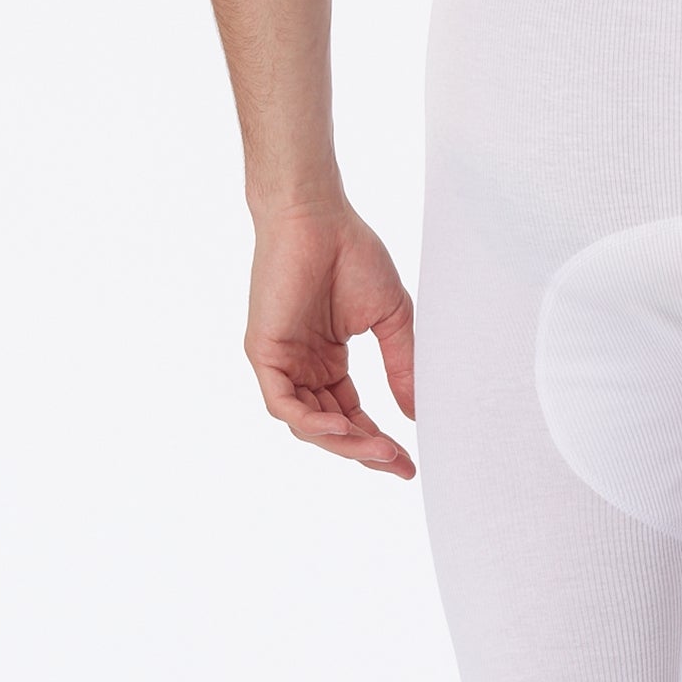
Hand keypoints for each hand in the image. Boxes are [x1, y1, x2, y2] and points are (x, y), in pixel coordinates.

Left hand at [245, 200, 415, 478]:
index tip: (408, 463)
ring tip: (381, 451)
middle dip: (366, 452)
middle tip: (399, 466)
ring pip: (309, 425)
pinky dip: (314, 423)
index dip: (378, 442)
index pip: (351, 416)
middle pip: (332, 428)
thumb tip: (417, 414)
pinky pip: (286, 406)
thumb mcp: (391, 320)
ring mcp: (282, 363)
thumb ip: (402, 367)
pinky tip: (344, 428)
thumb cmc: (351, 254)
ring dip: (345, 443)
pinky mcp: (264, 354)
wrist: (317, 215)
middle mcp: (302, 367)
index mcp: (327, 361)